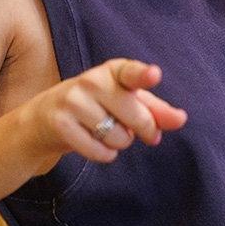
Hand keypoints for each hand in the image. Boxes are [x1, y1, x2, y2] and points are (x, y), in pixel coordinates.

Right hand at [21, 59, 187, 172]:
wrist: (43, 119)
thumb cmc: (95, 107)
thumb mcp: (124, 102)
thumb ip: (155, 110)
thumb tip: (181, 119)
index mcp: (112, 70)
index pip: (131, 72)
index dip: (144, 75)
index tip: (154, 74)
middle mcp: (91, 80)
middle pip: (135, 116)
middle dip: (143, 130)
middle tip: (134, 130)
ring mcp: (73, 101)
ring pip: (119, 138)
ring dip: (119, 143)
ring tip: (102, 130)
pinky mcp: (60, 124)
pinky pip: (100, 152)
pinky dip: (104, 154)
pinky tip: (92, 143)